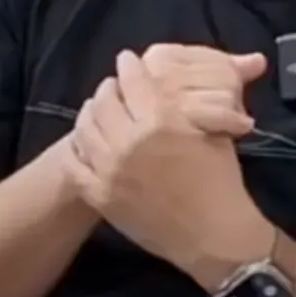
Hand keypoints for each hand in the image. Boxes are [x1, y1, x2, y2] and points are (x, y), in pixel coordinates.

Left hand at [65, 49, 270, 276]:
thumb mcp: (213, 131)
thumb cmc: (220, 181)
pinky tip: (83, 142)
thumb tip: (174, 79)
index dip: (129, 66)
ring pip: (85, 129)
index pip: (133, 80)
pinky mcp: (100, 195)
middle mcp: (129, 140)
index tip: (127, 60)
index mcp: (159, 120)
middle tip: (113, 86)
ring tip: (96, 109)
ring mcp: (109, 169)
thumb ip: (189, 103)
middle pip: (104, 100)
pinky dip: (76, 148)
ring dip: (90, 113)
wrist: (213, 236)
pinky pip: (75, 164)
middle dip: (109, 88)